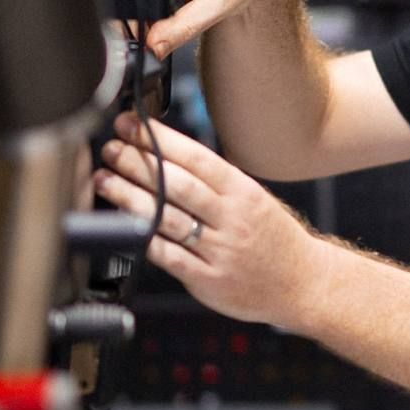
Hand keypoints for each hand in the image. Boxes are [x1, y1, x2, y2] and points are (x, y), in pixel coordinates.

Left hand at [93, 115, 322, 325]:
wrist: (303, 283)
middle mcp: (231, 218)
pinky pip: (170, 256)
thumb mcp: (253, 199)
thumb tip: (165, 156)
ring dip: (130, 197)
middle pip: (176, 184)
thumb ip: (214, 182)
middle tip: (111, 149)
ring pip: (167, 218)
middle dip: (137, 163)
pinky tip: (122, 225)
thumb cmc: (273, 239)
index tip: (130, 126)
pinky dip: (143, 238)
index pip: (195, 157)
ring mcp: (220, 250)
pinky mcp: (209, 279)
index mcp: (242, 191)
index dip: (158, 139)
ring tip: (106, 181)